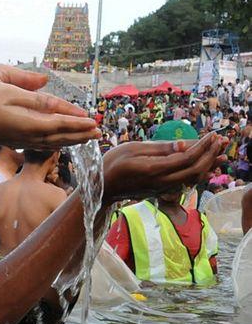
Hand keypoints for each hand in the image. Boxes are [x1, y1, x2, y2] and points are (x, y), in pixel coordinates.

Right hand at [0, 81, 99, 148]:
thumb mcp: (8, 92)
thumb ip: (35, 99)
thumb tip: (58, 103)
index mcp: (27, 122)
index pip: (61, 124)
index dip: (79, 124)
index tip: (96, 122)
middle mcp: (24, 135)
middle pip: (59, 137)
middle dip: (80, 135)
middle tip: (98, 134)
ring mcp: (17, 139)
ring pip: (49, 142)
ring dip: (69, 140)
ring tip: (84, 138)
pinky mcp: (10, 139)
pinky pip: (38, 142)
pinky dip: (53, 141)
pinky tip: (55, 139)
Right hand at [101, 133, 227, 201]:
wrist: (101, 188)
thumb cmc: (112, 164)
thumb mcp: (132, 149)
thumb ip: (160, 148)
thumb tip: (184, 145)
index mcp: (154, 170)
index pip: (187, 157)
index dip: (203, 145)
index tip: (213, 134)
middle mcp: (161, 182)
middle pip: (195, 170)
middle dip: (211, 155)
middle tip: (222, 141)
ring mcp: (162, 188)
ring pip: (192, 178)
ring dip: (209, 165)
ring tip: (222, 153)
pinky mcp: (161, 190)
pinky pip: (185, 182)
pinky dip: (198, 173)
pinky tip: (206, 166)